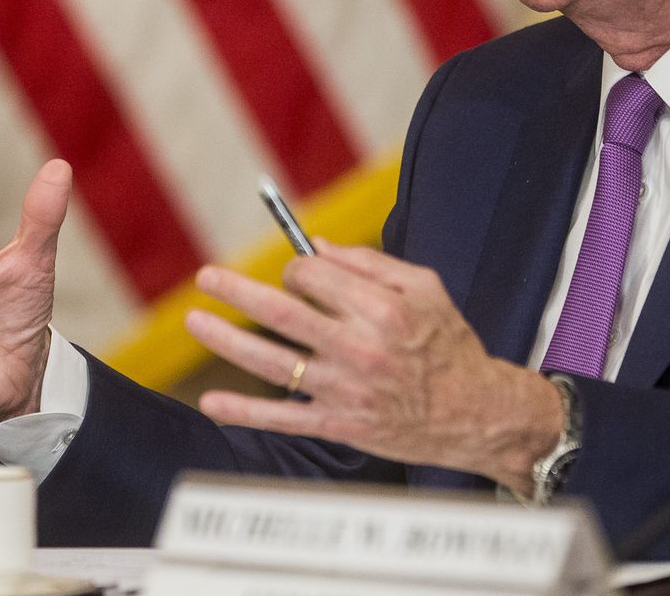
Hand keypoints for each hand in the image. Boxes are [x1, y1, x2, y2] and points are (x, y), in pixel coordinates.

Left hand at [185, 238, 563, 496]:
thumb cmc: (449, 344)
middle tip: (206, 277)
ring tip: (195, 320)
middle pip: (283, 313)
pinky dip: (245, 412)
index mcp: (382, 310)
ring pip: (273, 362)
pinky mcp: (340, 424)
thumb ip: (370, 263)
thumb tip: (313, 245)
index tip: (295, 272)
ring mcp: (346, 390)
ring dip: (227, 340)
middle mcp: (360, 349)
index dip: (296, 268)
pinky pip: (284, 417)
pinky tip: (211, 403)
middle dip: (238, 290)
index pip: (314, 276)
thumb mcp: (426, 288)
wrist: (475, 414)